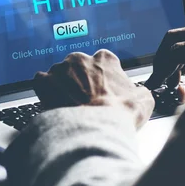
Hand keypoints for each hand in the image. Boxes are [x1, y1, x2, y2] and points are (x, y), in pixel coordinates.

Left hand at [33, 51, 154, 127]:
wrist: (95, 127)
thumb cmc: (120, 114)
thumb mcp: (144, 100)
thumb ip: (138, 91)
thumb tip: (139, 94)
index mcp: (105, 59)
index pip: (103, 62)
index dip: (102, 78)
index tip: (102, 90)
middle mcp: (81, 58)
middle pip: (78, 67)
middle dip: (80, 81)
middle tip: (83, 100)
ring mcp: (60, 68)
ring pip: (59, 74)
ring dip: (62, 87)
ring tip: (67, 106)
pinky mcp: (44, 80)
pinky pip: (41, 81)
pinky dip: (44, 90)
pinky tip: (51, 102)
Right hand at [145, 26, 184, 102]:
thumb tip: (180, 93)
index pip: (176, 51)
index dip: (162, 69)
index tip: (154, 84)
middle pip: (174, 38)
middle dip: (162, 60)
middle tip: (159, 80)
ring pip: (181, 37)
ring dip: (170, 57)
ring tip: (172, 80)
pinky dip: (182, 54)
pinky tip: (184, 72)